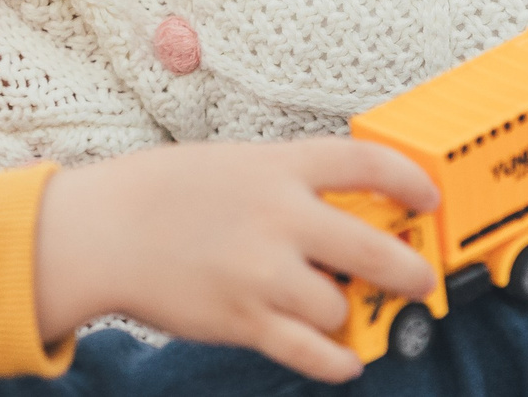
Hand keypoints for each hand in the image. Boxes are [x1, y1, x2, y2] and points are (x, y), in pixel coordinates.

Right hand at [32, 138, 439, 384]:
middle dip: (412, 272)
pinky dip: (338, 361)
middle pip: (378, 250)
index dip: (410, 182)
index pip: (367, 165)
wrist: (101, 231)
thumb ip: (288, 185)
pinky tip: (344, 358)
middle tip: (420, 279)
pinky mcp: (244, 319)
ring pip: (342, 308)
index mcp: (277, 167)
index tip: (426, 198)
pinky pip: (314, 354)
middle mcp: (279, 217)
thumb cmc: (161, 193)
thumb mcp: (232, 164)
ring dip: (345, 313)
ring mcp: (263, 272)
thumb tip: (345, 217)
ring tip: (332, 308)